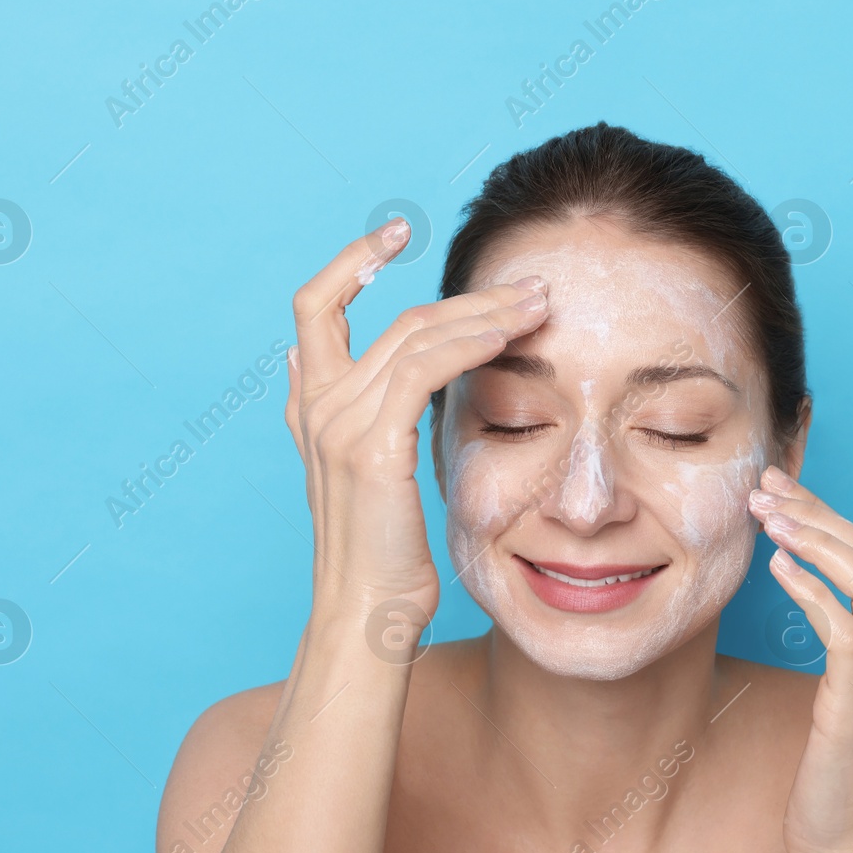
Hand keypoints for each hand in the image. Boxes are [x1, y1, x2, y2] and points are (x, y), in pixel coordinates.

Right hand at [284, 218, 549, 632]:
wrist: (365, 618)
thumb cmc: (384, 559)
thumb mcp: (365, 480)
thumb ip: (355, 420)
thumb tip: (320, 368)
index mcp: (312, 408)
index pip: (315, 308)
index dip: (350, 263)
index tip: (394, 233)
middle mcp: (319, 407)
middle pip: (393, 317)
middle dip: (468, 296)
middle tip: (528, 286)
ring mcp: (339, 424)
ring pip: (414, 334)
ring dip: (485, 313)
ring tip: (539, 305)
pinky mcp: (371, 447)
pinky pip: (423, 370)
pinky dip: (468, 344)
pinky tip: (509, 337)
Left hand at [746, 466, 852, 852]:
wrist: (851, 844)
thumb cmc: (851, 767)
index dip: (831, 515)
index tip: (780, 488)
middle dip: (820, 512)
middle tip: (765, 485)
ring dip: (817, 541)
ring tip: (768, 516)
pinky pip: (845, 634)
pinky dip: (813, 593)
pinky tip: (778, 569)